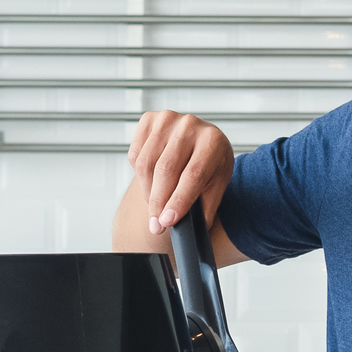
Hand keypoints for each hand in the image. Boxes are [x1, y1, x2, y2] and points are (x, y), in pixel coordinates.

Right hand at [127, 111, 233, 234]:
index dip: (178, 200)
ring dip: (148, 191)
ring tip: (156, 206)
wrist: (201, 141)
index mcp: (213, 141)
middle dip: (158, 202)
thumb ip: (204, 207)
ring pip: (146, 164)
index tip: (167, 221)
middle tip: (156, 226)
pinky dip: (140, 175)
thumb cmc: (211, 165)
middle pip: (166, 170)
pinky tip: (151, 182)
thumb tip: (191, 232)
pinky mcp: (149, 119)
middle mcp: (191, 125)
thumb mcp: (216, 186)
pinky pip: (135, 155)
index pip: (193, 174)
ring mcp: (168, 119)